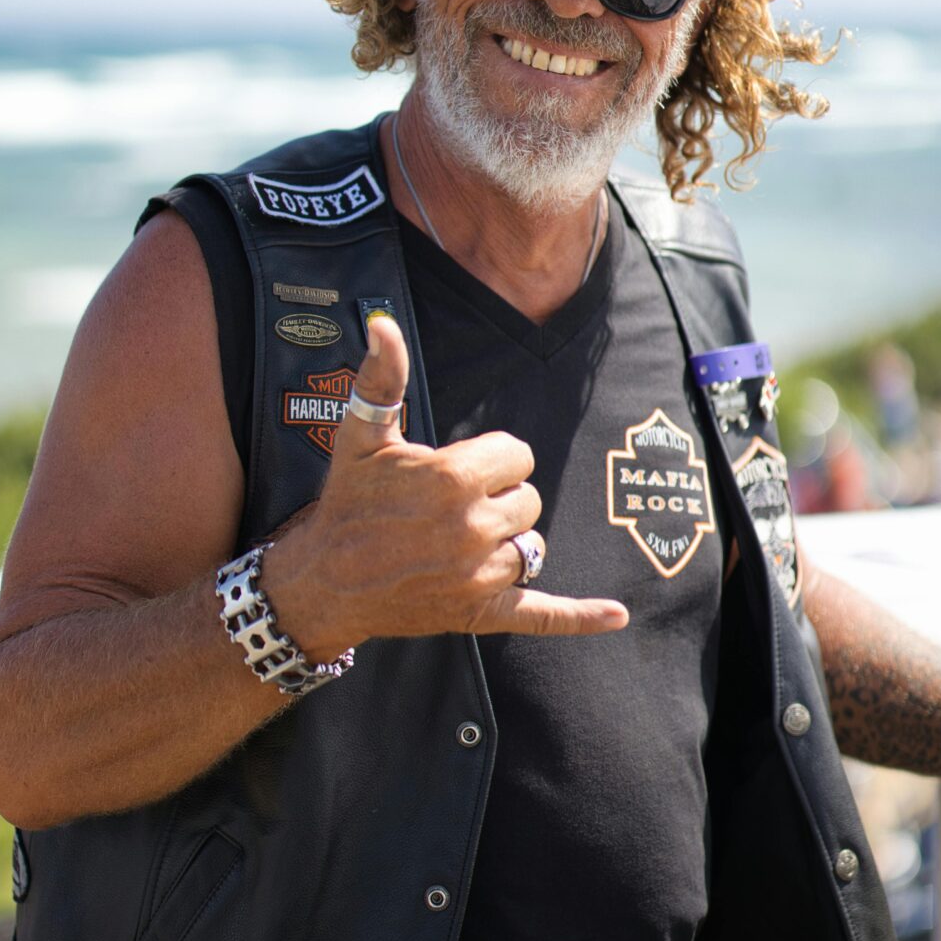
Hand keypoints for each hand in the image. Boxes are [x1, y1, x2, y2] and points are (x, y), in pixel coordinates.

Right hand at [260, 312, 628, 657]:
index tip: (455, 470)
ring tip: (461, 542)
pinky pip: (542, 613)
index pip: (518, 454)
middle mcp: (474, 527)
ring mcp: (480, 575)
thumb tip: (383, 324)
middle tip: (448, 509)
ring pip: (532, 544)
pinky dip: (580, 616)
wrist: (323, 581)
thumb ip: (382, 378)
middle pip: (529, 498)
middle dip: (498, 498)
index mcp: (454, 478)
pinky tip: (616, 616)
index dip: (490, 460)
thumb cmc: (346, 503)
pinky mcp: (482, 612)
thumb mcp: (359, 436)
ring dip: (509, 541)